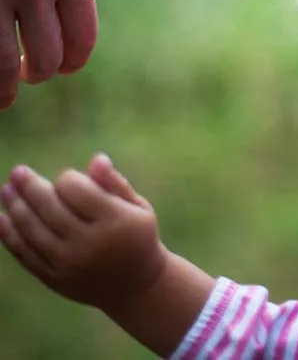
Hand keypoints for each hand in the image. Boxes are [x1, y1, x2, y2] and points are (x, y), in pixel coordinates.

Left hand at [0, 155, 166, 313]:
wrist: (134, 286)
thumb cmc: (137, 235)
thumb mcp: (138, 206)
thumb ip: (114, 183)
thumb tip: (96, 159)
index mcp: (114, 221)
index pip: (78, 190)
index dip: (68, 178)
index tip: (69, 178)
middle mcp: (90, 243)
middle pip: (51, 209)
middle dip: (31, 186)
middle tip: (17, 171)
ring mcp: (69, 263)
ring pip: (34, 231)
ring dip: (16, 207)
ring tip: (6, 189)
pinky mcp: (55, 279)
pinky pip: (27, 255)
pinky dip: (10, 236)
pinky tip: (2, 218)